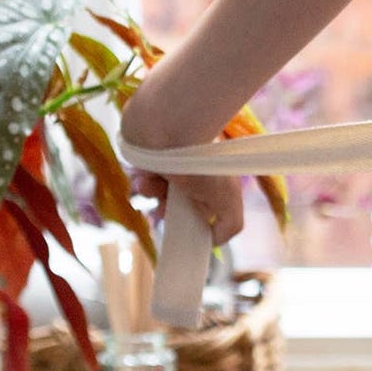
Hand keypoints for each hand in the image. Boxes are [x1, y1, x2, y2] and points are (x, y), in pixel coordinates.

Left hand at [129, 168, 245, 247]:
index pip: (204, 212)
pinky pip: (143, 180)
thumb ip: (229, 226)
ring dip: (152, 194)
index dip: (193, 222)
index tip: (182, 228)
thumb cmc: (202, 164)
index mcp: (216, 185)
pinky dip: (142, 182)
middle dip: (167, 210)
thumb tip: (212, 240)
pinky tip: (144, 178)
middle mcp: (196, 176)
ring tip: (150, 185)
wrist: (171, 130)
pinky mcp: (150, 160)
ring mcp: (173, 167)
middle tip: (162, 209)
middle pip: (177, 206)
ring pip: (158, 194)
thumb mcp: (229, 201)